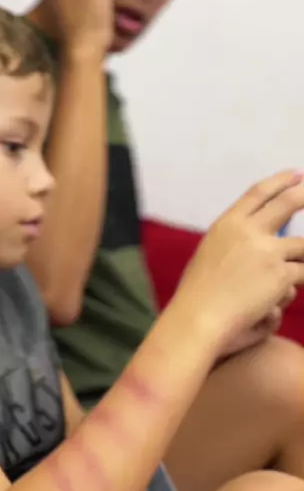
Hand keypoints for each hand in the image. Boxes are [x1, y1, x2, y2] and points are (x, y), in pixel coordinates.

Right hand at [173, 171, 303, 353]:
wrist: (199, 317)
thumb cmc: (197, 295)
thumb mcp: (209, 255)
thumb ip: (232, 244)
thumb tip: (255, 243)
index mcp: (227, 224)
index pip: (257, 194)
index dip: (279, 182)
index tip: (295, 174)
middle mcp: (248, 231)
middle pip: (286, 204)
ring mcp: (268, 251)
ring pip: (303, 245)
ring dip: (303, 255)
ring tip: (297, 261)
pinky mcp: (281, 274)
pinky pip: (301, 274)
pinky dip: (297, 284)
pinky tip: (288, 290)